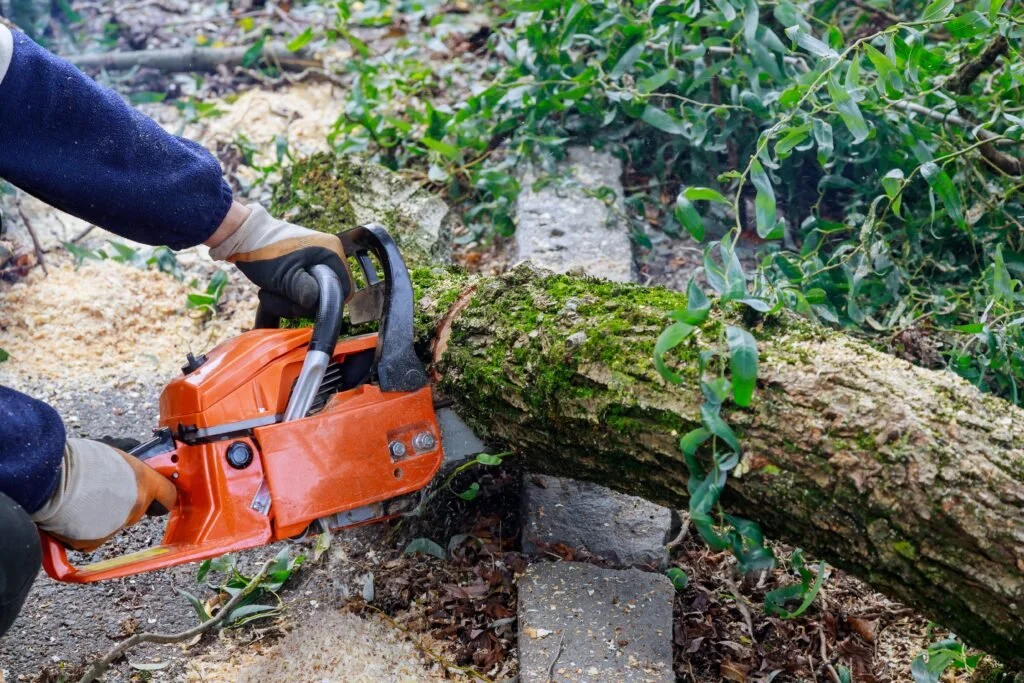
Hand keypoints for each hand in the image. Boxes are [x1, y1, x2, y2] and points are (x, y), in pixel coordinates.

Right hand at [30, 439, 177, 551]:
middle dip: (124, 503)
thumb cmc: (79, 462)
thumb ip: (128, 472)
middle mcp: (135, 508)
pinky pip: (92, 537)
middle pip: (137, 510)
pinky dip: (84, 529)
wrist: (52, 481)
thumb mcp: (115, 457)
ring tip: (83, 499)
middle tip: (104, 490)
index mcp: (144, 485)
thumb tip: (129, 474)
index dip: (163, 496)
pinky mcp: (94, 542)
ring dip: (103, 515)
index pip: (168, 495)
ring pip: (113, 524)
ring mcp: (115, 527)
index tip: (160, 497)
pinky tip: (73, 513)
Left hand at [208, 203, 352, 318]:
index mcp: (332, 252)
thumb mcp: (284, 275)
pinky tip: (270, 290)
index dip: (324, 304)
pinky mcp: (302, 265)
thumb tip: (315, 304)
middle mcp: (328, 254)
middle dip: (299, 303)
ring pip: (310, 295)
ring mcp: (315, 259)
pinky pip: (301, 289)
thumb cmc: (263, 252)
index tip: (300, 305)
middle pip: (325, 295)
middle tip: (277, 296)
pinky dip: (285, 295)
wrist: (240, 236)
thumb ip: (303, 290)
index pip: (343, 290)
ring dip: (288, 301)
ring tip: (267, 292)